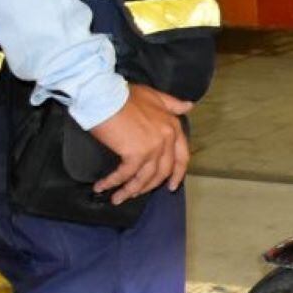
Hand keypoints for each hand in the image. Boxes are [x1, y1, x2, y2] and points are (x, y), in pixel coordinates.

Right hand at [90, 83, 194, 203]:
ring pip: (146, 177)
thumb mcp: (154, 96)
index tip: (172, 185)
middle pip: (163, 171)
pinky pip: (126, 175)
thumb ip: (172, 104)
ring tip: (118, 197)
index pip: (182, 156)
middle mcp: (167, 138)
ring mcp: (153, 147)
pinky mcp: (136, 154)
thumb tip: (188, 106)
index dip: (177, 173)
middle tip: (138, 194)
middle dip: (150, 186)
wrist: (104, 96)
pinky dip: (114, 183)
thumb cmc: (124, 95)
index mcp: (173, 126)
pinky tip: (103, 187)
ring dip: (131, 190)